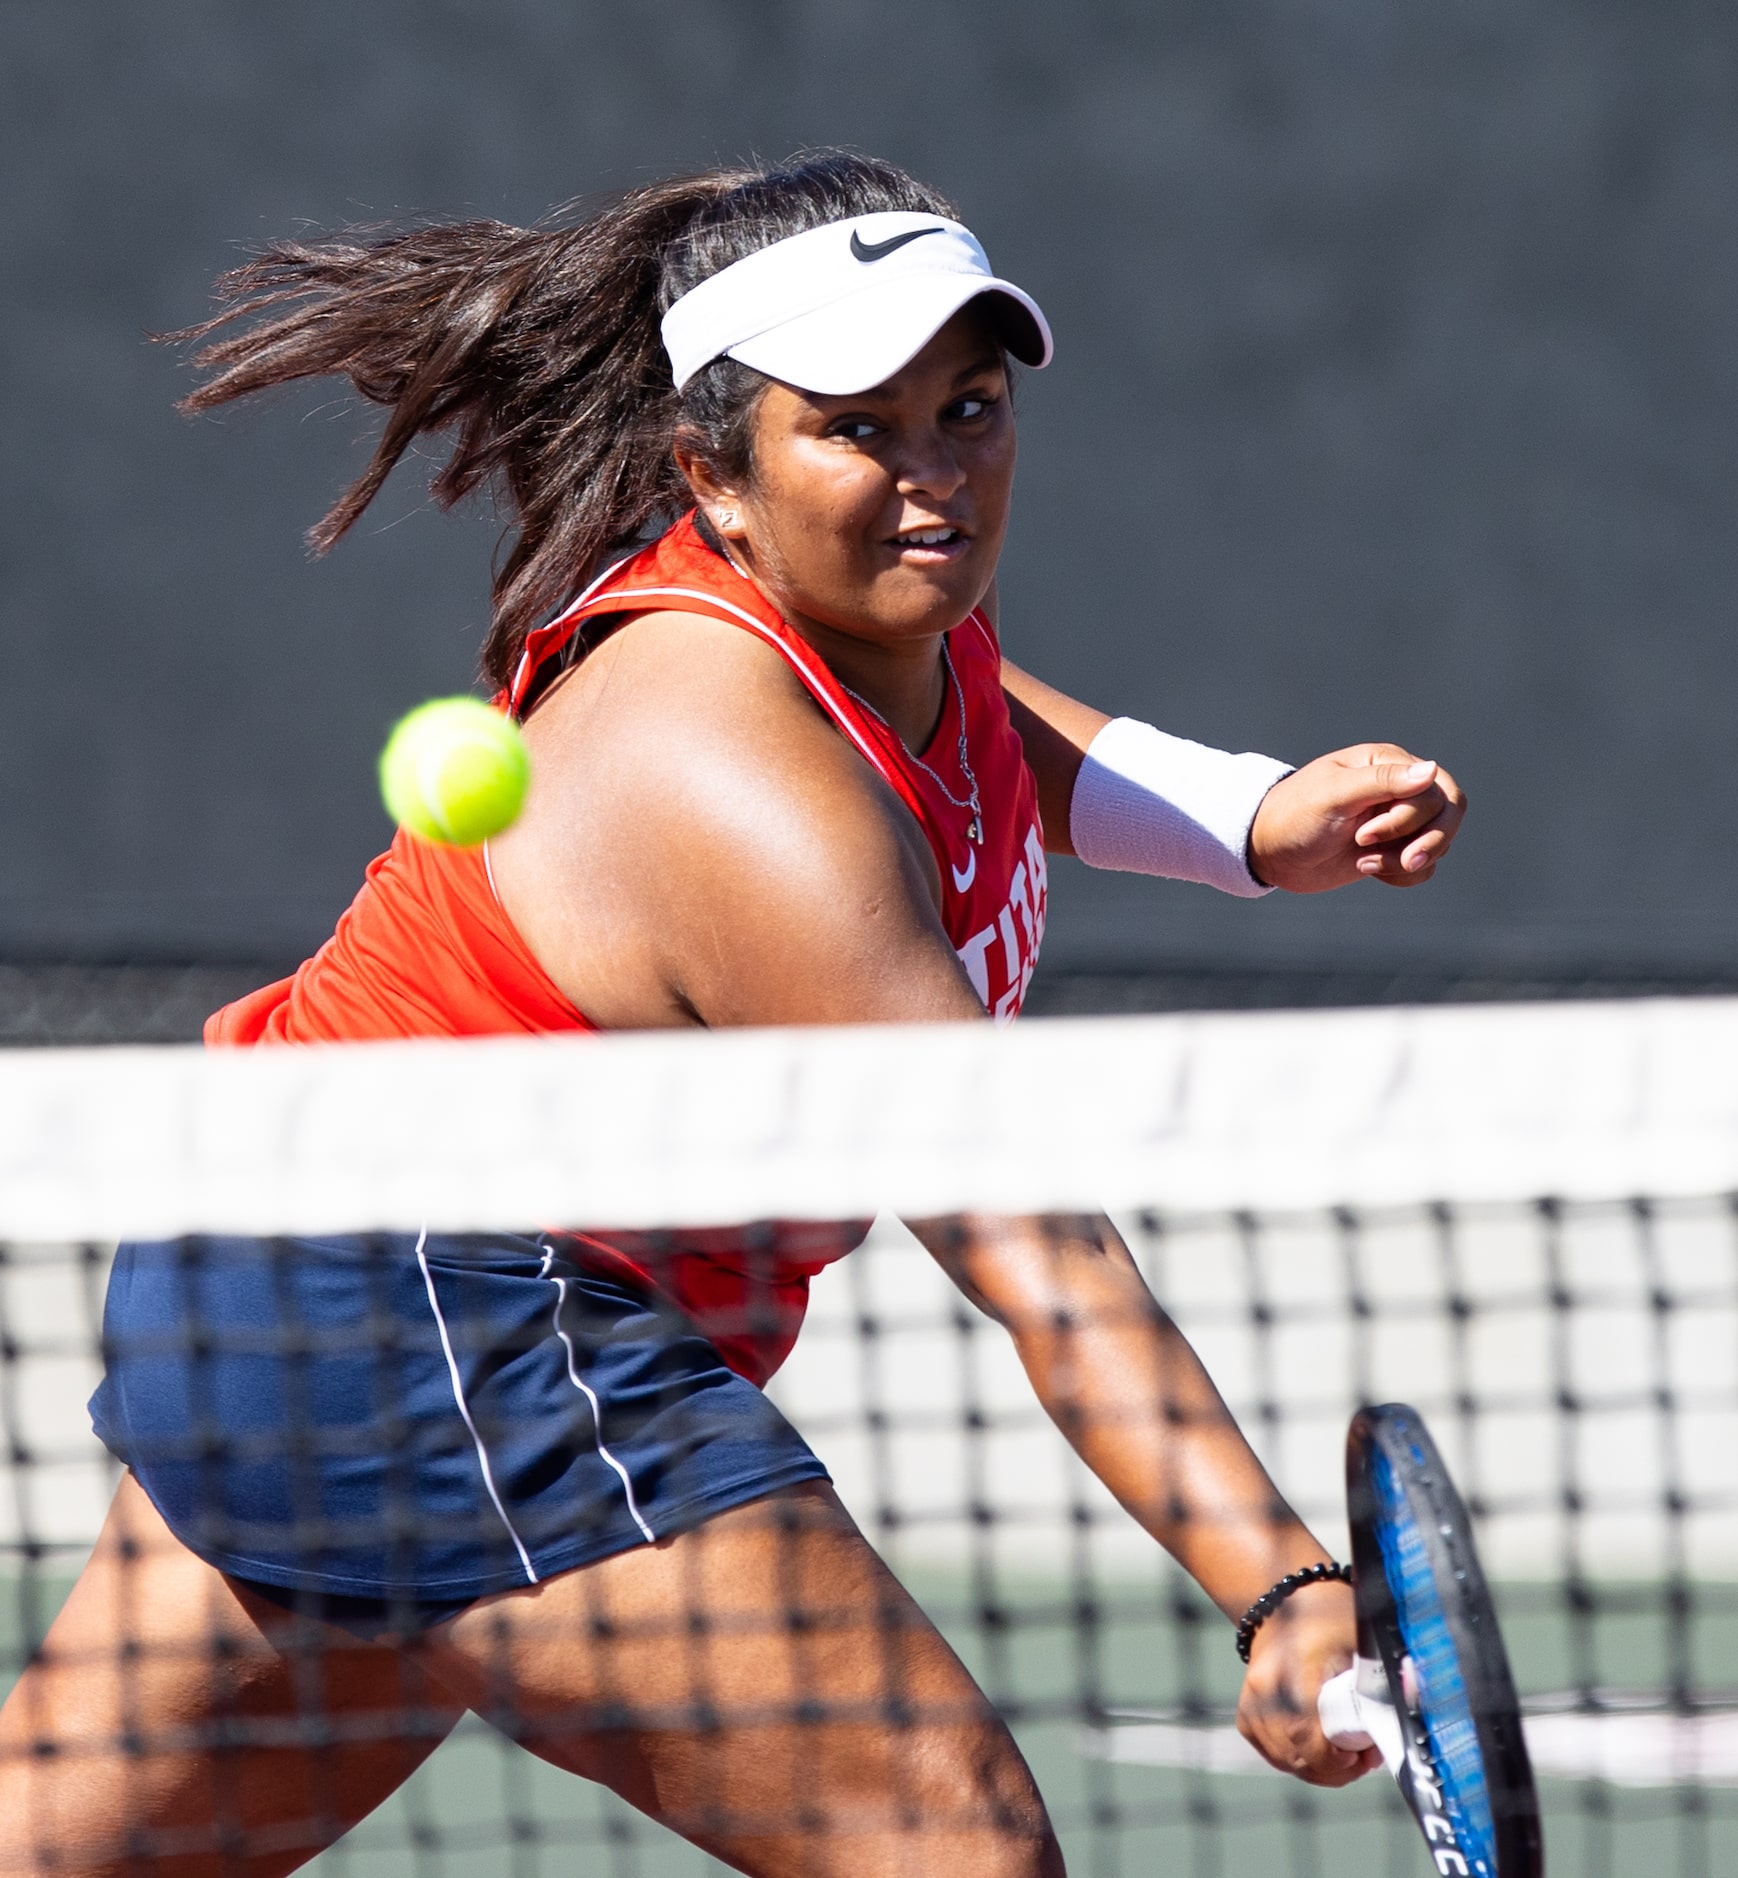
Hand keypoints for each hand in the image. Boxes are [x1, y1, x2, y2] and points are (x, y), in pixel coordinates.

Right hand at [1236, 1579, 1381, 1785]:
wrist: (1283, 1600)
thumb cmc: (1329, 1617)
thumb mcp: (1364, 1639)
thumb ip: (1390, 1672)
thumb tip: (1422, 1694)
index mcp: (1295, 1672)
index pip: (1313, 1742)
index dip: (1343, 1761)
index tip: (1367, 1753)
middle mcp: (1266, 1693)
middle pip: (1304, 1760)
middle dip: (1341, 1767)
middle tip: (1366, 1750)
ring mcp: (1251, 1707)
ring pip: (1292, 1764)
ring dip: (1323, 1765)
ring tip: (1348, 1745)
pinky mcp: (1246, 1719)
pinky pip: (1280, 1757)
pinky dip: (1303, 1758)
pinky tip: (1322, 1741)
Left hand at [1248, 744, 1465, 892]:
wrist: (1270, 851)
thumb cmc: (1296, 814)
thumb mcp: (1335, 794)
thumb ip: (1383, 781)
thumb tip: (1432, 769)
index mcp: (1389, 764)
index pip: (1435, 791)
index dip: (1410, 818)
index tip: (1363, 835)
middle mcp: (1400, 789)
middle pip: (1448, 815)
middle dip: (1425, 843)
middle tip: (1393, 859)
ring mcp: (1399, 821)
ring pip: (1440, 843)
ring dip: (1406, 861)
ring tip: (1364, 863)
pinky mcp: (1392, 850)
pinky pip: (1424, 867)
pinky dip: (1404, 876)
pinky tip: (1370, 870)